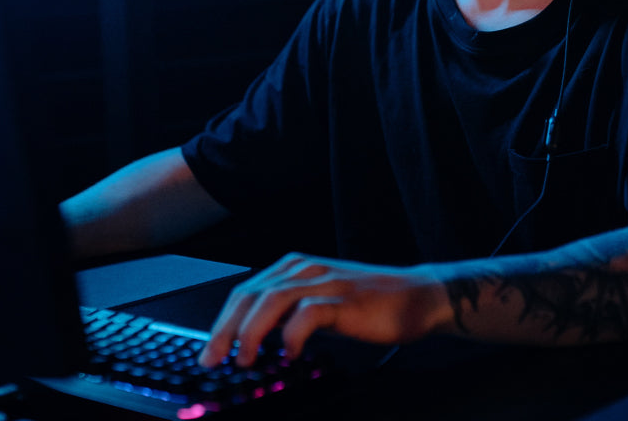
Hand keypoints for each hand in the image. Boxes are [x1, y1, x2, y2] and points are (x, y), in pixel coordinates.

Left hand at [197, 252, 447, 366]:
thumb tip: (254, 344)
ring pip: (273, 300)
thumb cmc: (370, 305)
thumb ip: (288, 315)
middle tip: (212, 359)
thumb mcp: (319, 304)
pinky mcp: (345, 299)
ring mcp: (325, 281)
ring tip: (244, 358)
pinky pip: (309, 313)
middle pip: (251, 295)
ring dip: (251, 332)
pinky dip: (293, 334)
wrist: (419, 296)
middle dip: (225, 329)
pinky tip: (289, 352)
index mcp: (294, 268)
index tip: (208, 352)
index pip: (245, 292)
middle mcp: (305, 269)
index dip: (222, 322)